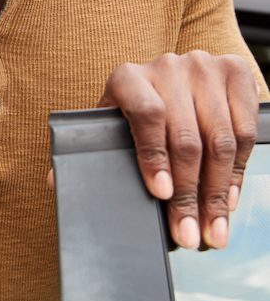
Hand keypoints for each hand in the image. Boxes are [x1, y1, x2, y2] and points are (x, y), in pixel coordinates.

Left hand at [99, 51, 257, 248]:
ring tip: (212, 230)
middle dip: (188, 195)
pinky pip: (244, 131)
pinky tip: (229, 198)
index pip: (145, 115)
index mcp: (127, 77)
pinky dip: (238, 171)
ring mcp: (204, 67)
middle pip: (185, 138)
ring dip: (217, 192)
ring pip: (219, 140)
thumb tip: (56, 182)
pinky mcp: (236, 73)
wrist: (169, 73)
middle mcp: (167, 66)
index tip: (160, 193)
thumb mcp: (109, 121)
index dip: (153, 156)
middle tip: (188, 234)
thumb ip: (89, 148)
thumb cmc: (132, 106)